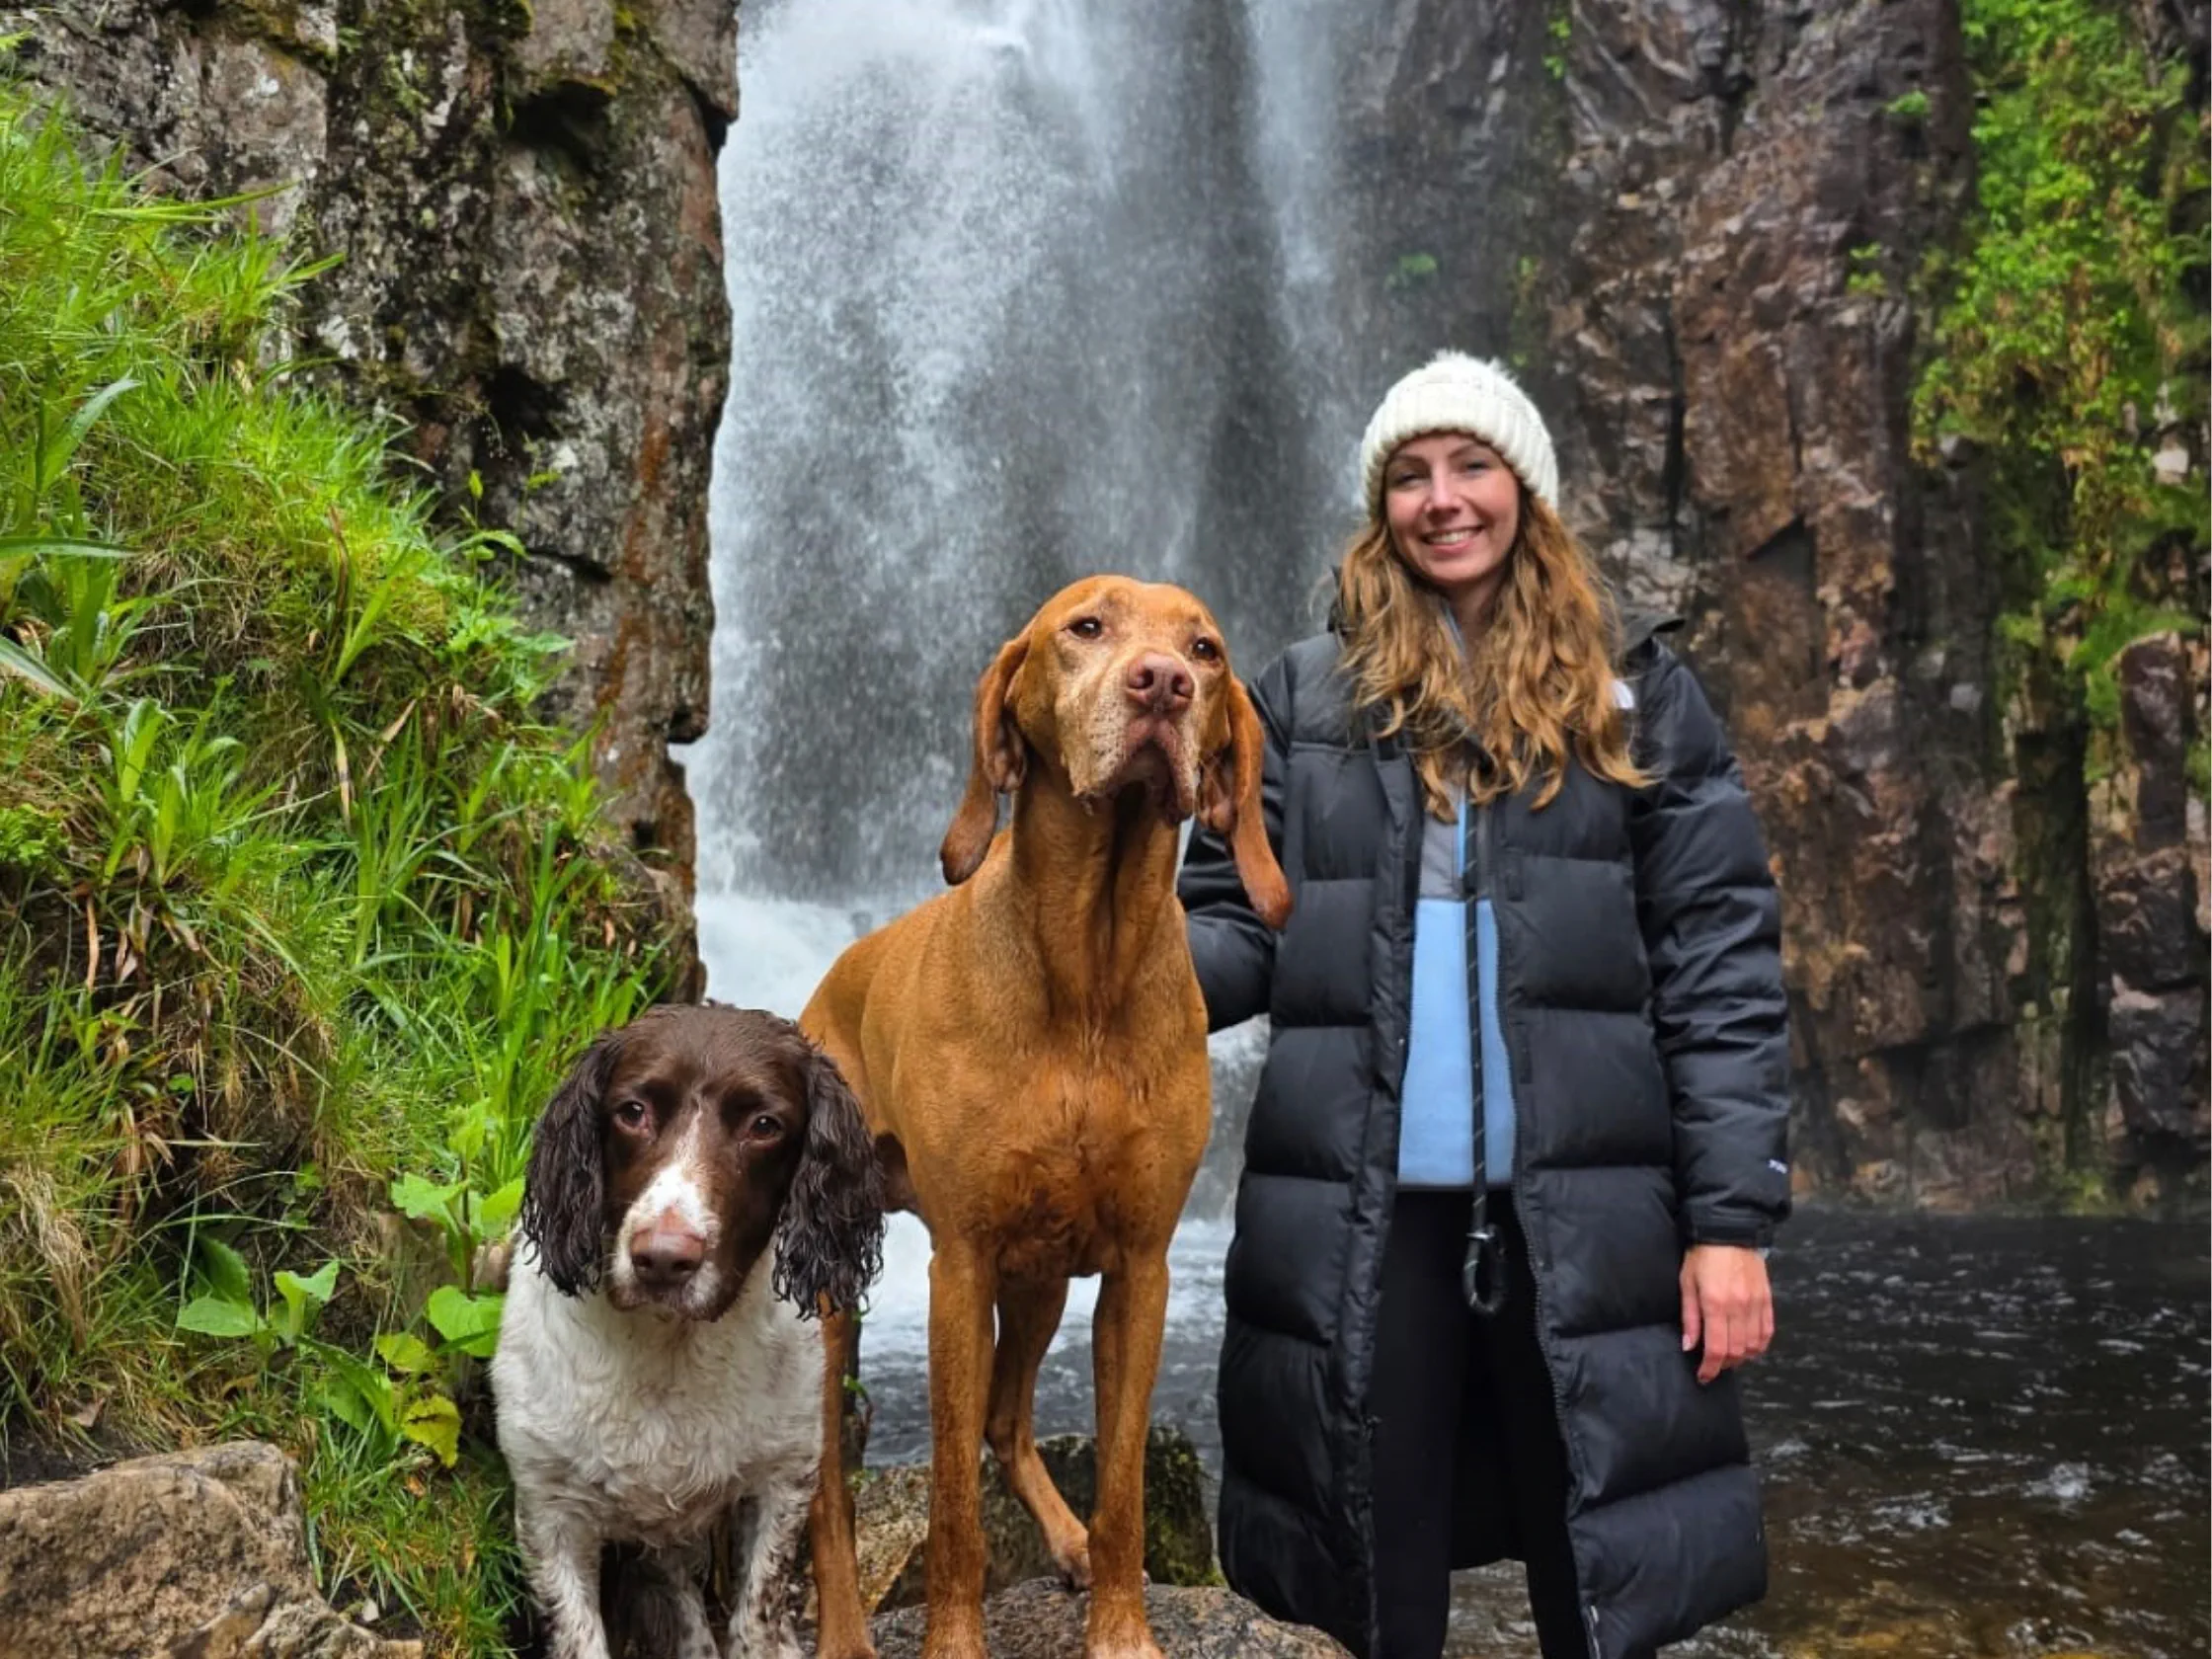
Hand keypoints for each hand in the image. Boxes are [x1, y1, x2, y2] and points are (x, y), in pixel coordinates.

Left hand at [1679, 1244, 1772, 1384]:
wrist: (1730, 1230)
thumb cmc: (1702, 1255)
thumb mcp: (1687, 1282)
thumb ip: (1689, 1317)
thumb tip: (1689, 1346)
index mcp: (1715, 1303)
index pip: (1717, 1348)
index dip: (1710, 1368)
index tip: (1703, 1376)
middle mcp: (1739, 1307)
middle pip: (1737, 1351)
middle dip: (1724, 1365)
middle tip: (1713, 1367)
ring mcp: (1756, 1304)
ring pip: (1754, 1345)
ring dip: (1742, 1357)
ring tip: (1728, 1357)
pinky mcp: (1767, 1299)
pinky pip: (1767, 1331)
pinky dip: (1759, 1345)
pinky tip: (1748, 1347)